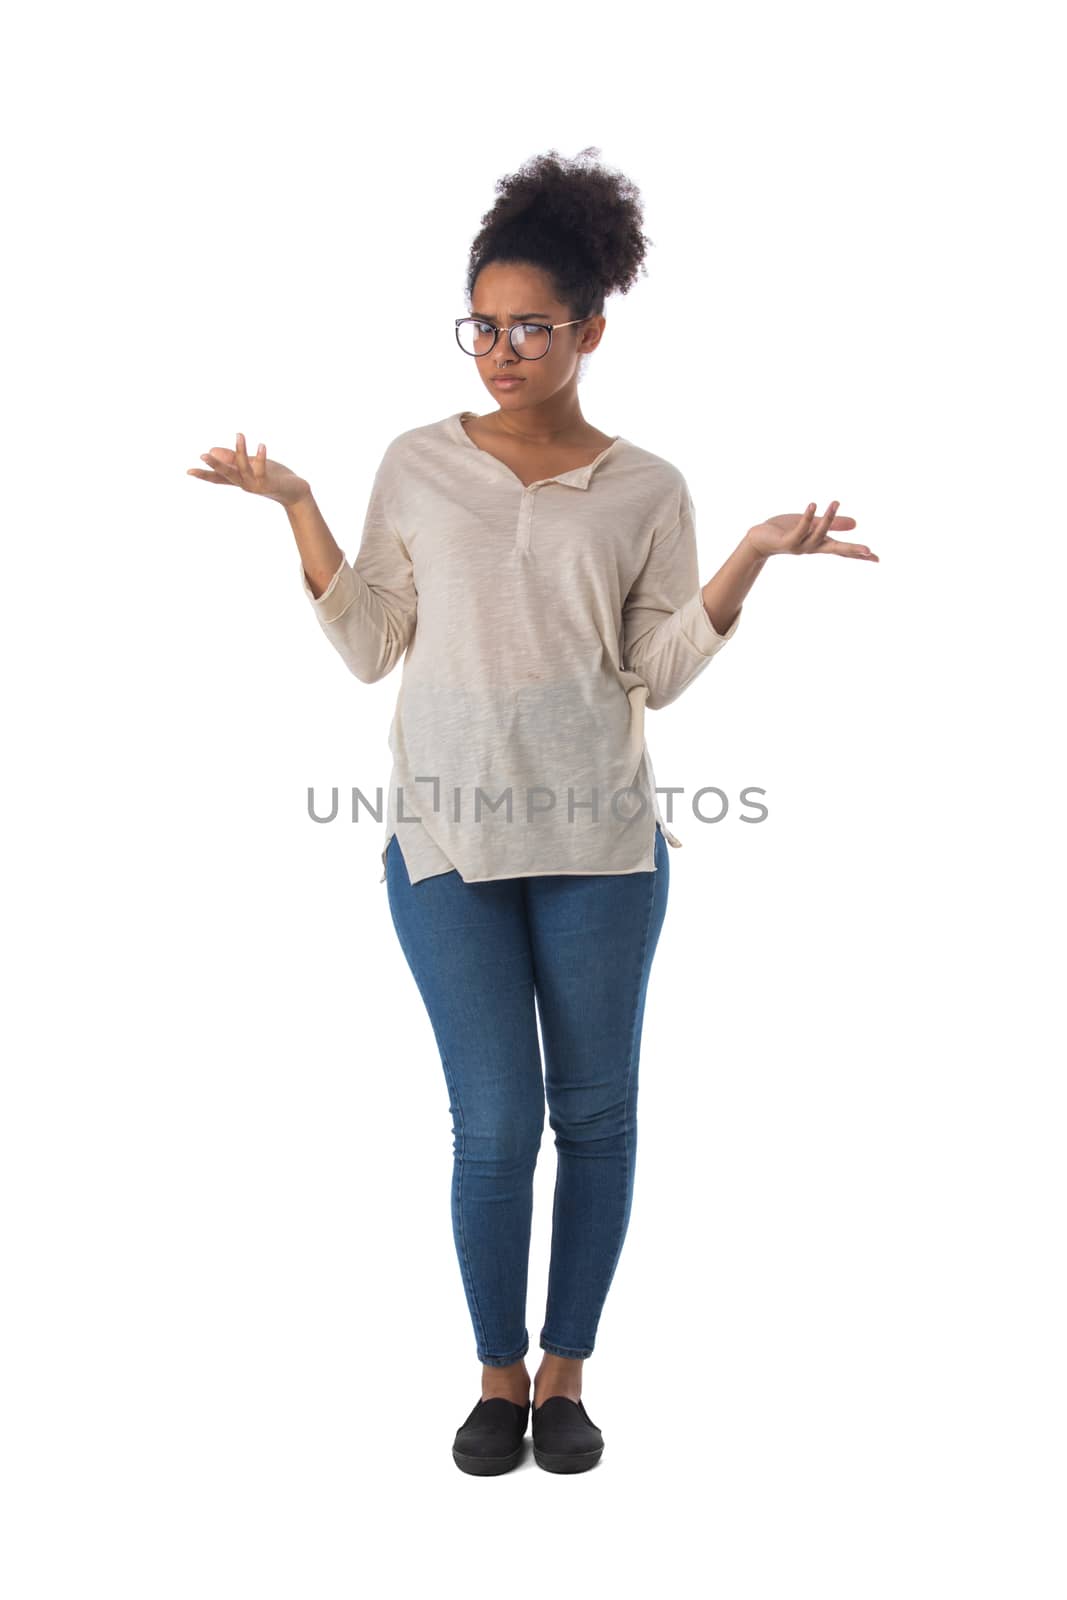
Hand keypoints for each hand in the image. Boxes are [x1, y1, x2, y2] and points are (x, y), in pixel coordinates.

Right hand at [185, 432, 309, 507]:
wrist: (295, 492)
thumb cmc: (273, 477)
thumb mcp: (251, 465)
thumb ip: (233, 459)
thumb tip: (212, 450)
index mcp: (238, 479)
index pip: (218, 477)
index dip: (204, 474)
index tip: (188, 471)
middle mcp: (244, 484)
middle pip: (226, 475)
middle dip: (215, 465)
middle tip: (203, 455)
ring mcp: (255, 485)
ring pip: (244, 469)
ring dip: (241, 451)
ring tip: (239, 434)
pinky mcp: (268, 483)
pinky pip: (263, 469)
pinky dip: (261, 457)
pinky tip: (261, 444)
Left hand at [745, 502, 877, 561]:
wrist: (759, 538)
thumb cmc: (786, 531)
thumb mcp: (813, 525)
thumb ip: (833, 524)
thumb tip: (856, 524)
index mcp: (820, 543)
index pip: (843, 550)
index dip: (859, 554)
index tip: (877, 559)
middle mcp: (812, 547)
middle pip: (836, 550)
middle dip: (852, 550)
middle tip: (868, 551)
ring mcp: (800, 546)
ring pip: (818, 534)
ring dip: (828, 518)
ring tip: (835, 502)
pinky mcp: (787, 542)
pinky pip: (800, 529)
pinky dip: (807, 517)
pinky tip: (813, 505)